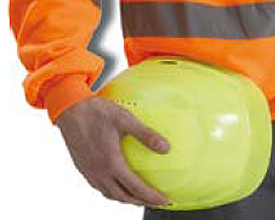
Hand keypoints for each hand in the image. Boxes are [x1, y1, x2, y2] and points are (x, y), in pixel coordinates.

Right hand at [56, 96, 171, 206]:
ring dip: (126, 199)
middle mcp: (99, 172)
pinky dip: (112, 192)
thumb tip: (166, 148)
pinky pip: (100, 187)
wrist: (70, 110)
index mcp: (111, 163)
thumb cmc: (97, 112)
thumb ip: (145, 134)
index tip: (164, 200)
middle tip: (154, 201)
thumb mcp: (125, 119)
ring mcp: (89, 172)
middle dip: (140, 202)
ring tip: (139, 197)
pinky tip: (117, 184)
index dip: (151, 197)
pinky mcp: (83, 168)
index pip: (135, 188)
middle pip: (122, 197)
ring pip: (109, 194)